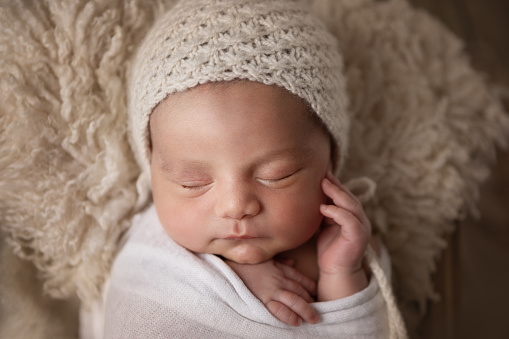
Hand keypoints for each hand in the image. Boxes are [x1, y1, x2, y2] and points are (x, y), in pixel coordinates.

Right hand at [225, 259, 319, 325]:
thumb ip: (280, 261)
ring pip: (294, 300)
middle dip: (311, 301)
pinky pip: (279, 309)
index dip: (311, 287)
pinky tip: (296, 322)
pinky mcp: (262, 300)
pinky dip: (289, 316)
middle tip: (320, 310)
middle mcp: (278, 280)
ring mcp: (271, 290)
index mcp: (280, 269)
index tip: (317, 294)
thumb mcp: (264, 257)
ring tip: (313, 319)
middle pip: (300, 291)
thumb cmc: (245, 263)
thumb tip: (293, 262)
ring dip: (306, 310)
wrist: (228, 267)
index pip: (300, 279)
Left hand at [316, 171, 370, 299]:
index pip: (346, 196)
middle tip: (323, 176)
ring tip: (324, 185)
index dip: (336, 185)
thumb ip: (325, 211)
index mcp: (354, 216)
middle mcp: (361, 220)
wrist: (335, 272)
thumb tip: (315, 195)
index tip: (323, 174)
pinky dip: (337, 212)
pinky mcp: (358, 237)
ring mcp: (362, 228)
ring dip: (337, 194)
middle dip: (336, 186)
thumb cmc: (329, 250)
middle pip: (350, 198)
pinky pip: (349, 220)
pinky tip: (323, 208)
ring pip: (352, 206)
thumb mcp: (325, 226)